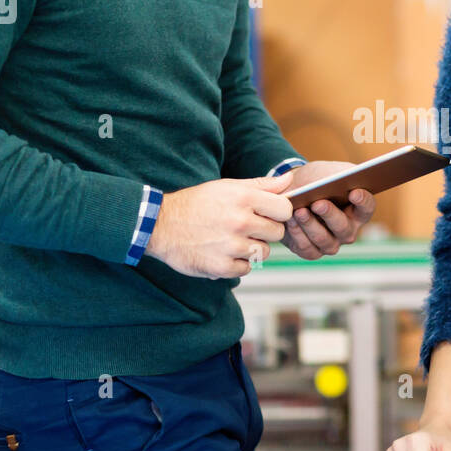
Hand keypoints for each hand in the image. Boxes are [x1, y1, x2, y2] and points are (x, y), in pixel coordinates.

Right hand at [145, 172, 293, 278]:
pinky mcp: (221, 267)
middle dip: (265, 231)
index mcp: (244, 198)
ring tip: (232, 239)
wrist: (160, 225)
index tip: (267, 214)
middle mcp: (240, 222)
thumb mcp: (227, 187)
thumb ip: (262, 185)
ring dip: (252, 248)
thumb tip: (289, 181)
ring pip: (263, 252)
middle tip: (246, 227)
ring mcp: (231, 246)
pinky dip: (237, 263)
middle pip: (277, 233)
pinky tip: (223, 252)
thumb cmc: (197, 203)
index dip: (278, 213)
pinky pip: (246, 269)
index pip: (285, 210)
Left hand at [281, 161, 375, 260]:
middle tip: (318, 203)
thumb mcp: (329, 171)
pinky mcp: (310, 251)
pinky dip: (297, 234)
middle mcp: (347, 230)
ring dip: (311, 225)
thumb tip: (344, 177)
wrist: (292, 191)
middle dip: (330, 215)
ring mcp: (330, 243)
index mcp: (358, 210)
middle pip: (344, 228)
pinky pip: (307, 248)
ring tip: (299, 211)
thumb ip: (340, 173)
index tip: (354, 192)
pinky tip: (290, 221)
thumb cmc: (315, 180)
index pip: (367, 207)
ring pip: (324, 240)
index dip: (363, 201)